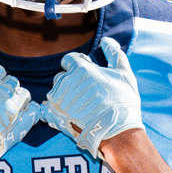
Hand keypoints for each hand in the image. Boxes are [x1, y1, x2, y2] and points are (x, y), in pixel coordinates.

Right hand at [0, 46, 37, 172]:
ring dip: (16, 98)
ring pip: (24, 94)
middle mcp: (4, 93)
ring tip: (4, 108)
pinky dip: (29, 111)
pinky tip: (19, 115)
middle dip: (3, 88)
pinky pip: (33, 112)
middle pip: (11, 81)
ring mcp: (14, 109)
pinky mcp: (21, 125)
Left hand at [40, 37, 141, 156]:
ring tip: (80, 106)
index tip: (86, 75)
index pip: (69, 60)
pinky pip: (46, 108)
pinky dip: (53, 110)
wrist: (116, 132)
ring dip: (64, 96)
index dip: (78, 66)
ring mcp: (58, 98)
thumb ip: (115, 54)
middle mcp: (66, 81)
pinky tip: (66, 114)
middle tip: (86, 94)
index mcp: (80, 68)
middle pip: (63, 76)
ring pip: (56, 91)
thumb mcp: (124, 74)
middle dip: (72, 82)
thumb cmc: (122, 103)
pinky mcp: (53, 114)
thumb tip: (107, 40)